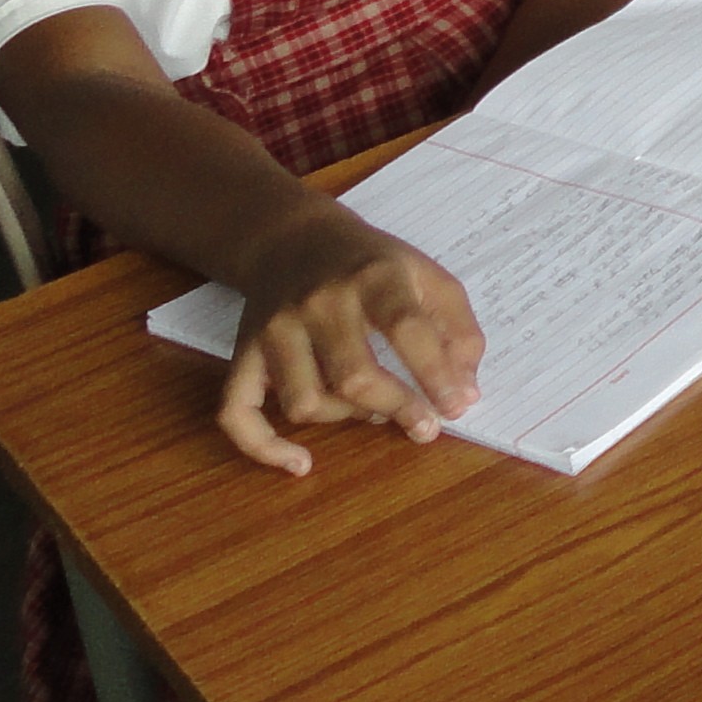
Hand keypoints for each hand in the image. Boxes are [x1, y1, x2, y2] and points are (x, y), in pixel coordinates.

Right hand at [215, 203, 480, 473]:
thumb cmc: (372, 264)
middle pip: (352, 375)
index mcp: (374, 275)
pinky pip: (237, 411)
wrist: (294, 238)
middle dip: (395, 408)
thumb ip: (458, 329)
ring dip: (344, 417)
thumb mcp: (427, 275)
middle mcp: (318, 301)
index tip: (455, 408)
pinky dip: (264, 446)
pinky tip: (301, 463)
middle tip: (425, 426)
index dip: (434, 374)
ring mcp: (274, 328)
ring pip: (304, 400)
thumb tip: (464, 395)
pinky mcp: (243, 352)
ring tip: (371, 409)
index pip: (405, 328)